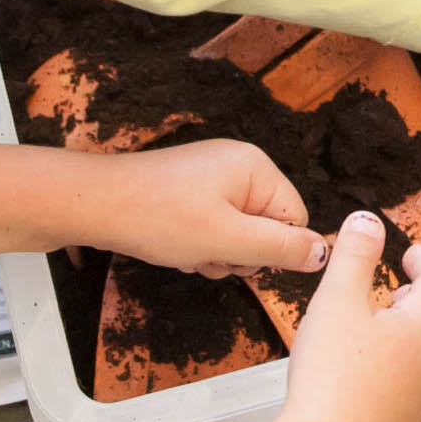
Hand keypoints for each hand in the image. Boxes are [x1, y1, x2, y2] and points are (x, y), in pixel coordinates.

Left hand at [73, 140, 328, 279]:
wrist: (95, 205)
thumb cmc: (160, 218)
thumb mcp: (227, 240)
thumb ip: (279, 248)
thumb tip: (325, 254)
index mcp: (256, 167)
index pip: (294, 219)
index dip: (271, 249)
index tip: (237, 257)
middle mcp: (239, 164)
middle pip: (266, 226)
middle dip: (239, 252)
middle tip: (207, 255)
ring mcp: (212, 175)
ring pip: (238, 231)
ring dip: (217, 252)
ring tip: (188, 251)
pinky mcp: (190, 189)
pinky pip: (214, 224)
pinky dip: (200, 243)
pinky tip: (176, 246)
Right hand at [270, 211, 420, 421]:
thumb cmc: (332, 379)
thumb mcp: (336, 302)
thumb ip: (354, 256)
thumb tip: (369, 220)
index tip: (411, 254)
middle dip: (416, 302)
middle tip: (393, 293)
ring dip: (404, 342)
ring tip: (373, 337)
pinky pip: (406, 395)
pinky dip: (391, 378)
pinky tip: (360, 384)